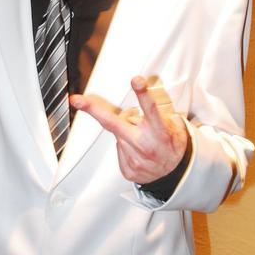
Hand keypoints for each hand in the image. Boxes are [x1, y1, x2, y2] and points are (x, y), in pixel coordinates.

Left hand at [70, 76, 187, 183]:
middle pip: (114, 124)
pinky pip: (119, 149)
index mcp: (159, 131)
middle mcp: (146, 145)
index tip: (136, 80)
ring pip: (118, 135)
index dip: (143, 94)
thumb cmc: (172, 143)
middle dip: (93, 110)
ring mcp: (135, 159)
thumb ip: (156, 112)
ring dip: (124, 131)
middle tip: (77, 100)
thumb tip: (133, 107)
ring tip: (141, 138)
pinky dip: (125, 145)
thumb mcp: (173, 124)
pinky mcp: (128, 169)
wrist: (177, 173)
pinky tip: (137, 150)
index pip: (150, 109)